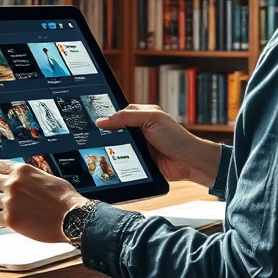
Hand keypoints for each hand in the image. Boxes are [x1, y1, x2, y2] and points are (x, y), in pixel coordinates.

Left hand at [0, 160, 87, 242]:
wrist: (71, 216)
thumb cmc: (63, 198)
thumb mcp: (44, 176)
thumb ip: (26, 176)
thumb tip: (15, 179)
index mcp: (22, 170)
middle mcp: (13, 183)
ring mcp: (10, 201)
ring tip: (5, 207)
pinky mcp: (10, 219)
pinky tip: (9, 217)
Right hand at [96, 104, 221, 186]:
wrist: (189, 162)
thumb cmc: (175, 136)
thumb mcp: (151, 119)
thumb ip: (127, 117)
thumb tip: (102, 121)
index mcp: (141, 115)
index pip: (118, 113)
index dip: (105, 116)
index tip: (89, 120)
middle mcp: (138, 130)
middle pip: (114, 131)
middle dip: (104, 134)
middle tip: (88, 138)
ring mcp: (138, 146)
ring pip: (116, 146)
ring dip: (110, 149)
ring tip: (94, 152)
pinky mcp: (138, 162)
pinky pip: (122, 160)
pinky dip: (116, 161)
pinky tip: (107, 163)